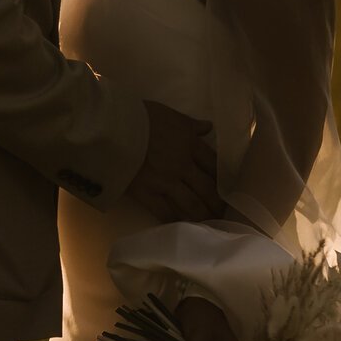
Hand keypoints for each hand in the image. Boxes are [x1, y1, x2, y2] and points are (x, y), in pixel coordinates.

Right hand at [123, 100, 219, 222]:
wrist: (111, 127)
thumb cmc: (138, 115)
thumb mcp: (168, 113)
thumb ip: (189, 124)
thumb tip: (209, 127)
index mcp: (188, 143)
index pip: (213, 163)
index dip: (223, 176)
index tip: (229, 186)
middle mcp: (182, 165)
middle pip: (207, 187)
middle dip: (217, 201)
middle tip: (224, 212)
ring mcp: (166, 181)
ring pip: (192, 204)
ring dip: (203, 215)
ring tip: (210, 223)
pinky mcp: (148, 193)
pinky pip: (166, 212)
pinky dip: (176, 221)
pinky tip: (183, 227)